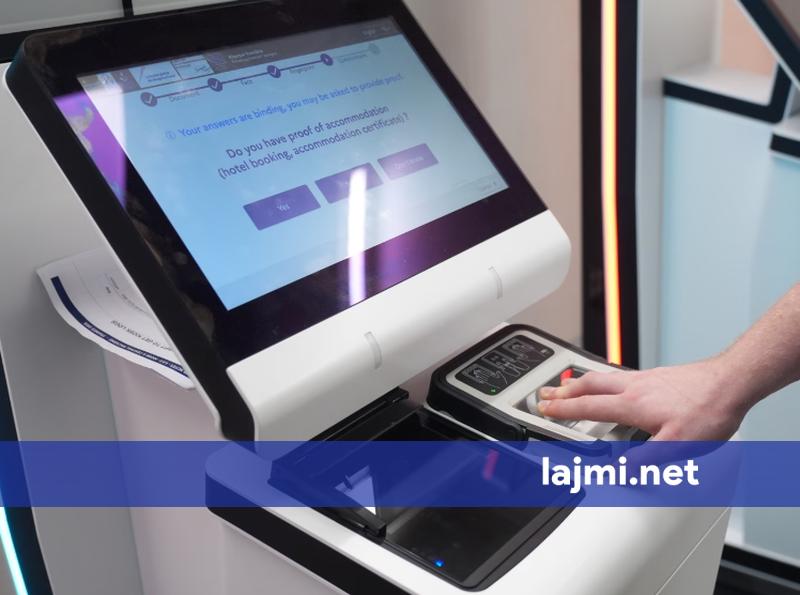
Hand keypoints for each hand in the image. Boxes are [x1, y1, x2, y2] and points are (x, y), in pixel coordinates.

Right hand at [536, 358, 749, 440]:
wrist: (730, 382)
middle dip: (563, 390)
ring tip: (568, 385)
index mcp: (632, 404)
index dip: (563, 410)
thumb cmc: (707, 410)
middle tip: (546, 393)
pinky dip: (604, 379)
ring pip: (603, 377)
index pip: (588, 407)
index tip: (545, 409)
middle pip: (588, 385)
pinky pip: (621, 375)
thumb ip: (645, 459)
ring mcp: (645, 379)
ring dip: (580, 382)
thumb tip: (619, 470)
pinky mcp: (658, 376)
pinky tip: (611, 384)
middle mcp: (634, 387)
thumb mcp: (677, 446)